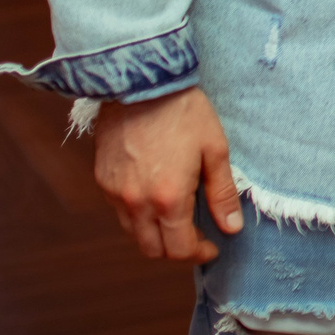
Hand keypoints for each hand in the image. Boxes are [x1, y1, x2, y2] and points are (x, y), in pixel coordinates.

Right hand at [92, 88, 243, 262]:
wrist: (140, 81)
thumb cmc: (183, 112)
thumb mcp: (214, 150)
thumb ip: (222, 193)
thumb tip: (232, 227)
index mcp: (168, 198)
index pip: (179, 250)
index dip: (199, 253)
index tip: (212, 244)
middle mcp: (136, 203)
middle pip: (152, 249)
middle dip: (176, 249)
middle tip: (195, 235)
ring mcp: (114, 193)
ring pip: (133, 233)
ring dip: (154, 234)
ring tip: (176, 215)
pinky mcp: (102, 180)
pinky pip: (119, 211)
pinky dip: (137, 215)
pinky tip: (154, 195)